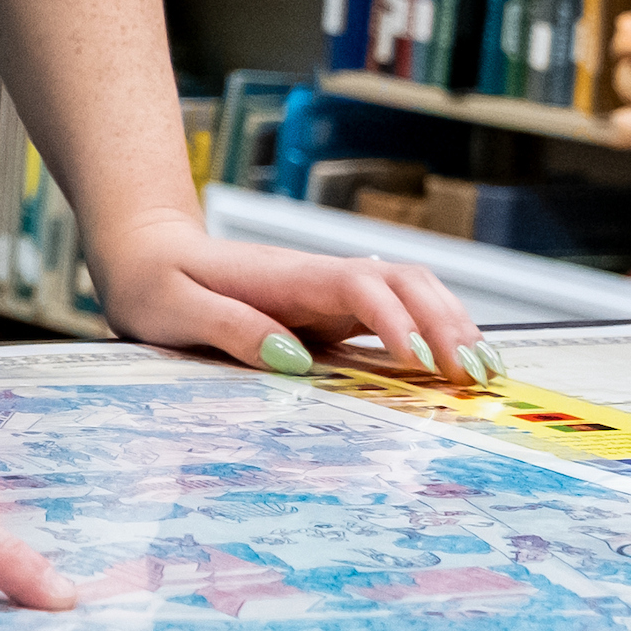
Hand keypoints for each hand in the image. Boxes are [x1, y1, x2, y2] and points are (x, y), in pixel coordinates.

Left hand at [97, 220, 495, 389]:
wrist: (146, 254)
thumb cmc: (155, 282)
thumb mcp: (175, 308)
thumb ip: (229, 328)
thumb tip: (292, 358)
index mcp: (287, 275)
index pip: (361, 287)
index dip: (396, 321)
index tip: (419, 362)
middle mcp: (320, 278)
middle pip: (405, 282)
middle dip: (447, 323)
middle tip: (475, 377)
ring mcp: (329, 293)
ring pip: (411, 294)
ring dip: (451, 325)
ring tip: (484, 372)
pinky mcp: (330, 311)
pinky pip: (394, 316)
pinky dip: (431, 336)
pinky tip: (454, 366)